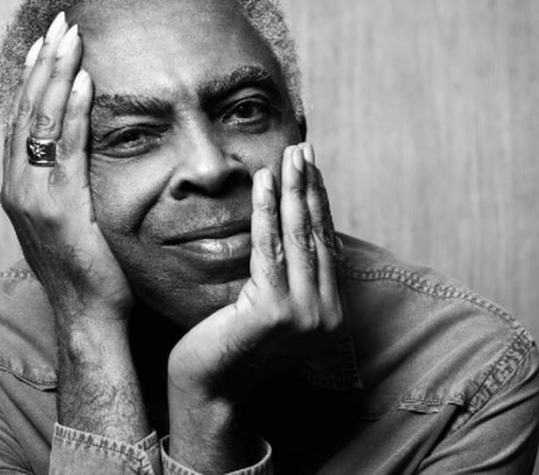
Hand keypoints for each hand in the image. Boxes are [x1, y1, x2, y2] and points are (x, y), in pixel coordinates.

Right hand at [0, 11, 132, 324]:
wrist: (88, 316)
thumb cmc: (88, 270)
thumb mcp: (74, 219)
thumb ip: (69, 184)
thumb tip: (84, 153)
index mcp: (22, 187)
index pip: (26, 120)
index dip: (35, 79)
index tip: (48, 43)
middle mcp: (19, 187)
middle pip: (28, 111)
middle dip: (44, 64)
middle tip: (60, 24)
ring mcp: (33, 197)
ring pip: (41, 123)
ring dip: (56, 76)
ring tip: (69, 37)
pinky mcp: (56, 207)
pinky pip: (64, 149)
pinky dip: (71, 113)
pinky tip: (81, 82)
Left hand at [168, 142, 342, 398]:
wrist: (210, 390)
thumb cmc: (233, 346)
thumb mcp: (270, 308)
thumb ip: (288, 278)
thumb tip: (291, 232)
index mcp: (328, 312)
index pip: (324, 245)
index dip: (318, 202)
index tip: (311, 169)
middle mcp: (324, 314)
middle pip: (316, 235)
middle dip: (309, 187)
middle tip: (304, 149)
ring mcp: (303, 315)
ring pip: (297, 237)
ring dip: (293, 190)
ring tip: (290, 155)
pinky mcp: (274, 311)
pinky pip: (268, 248)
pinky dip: (265, 210)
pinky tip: (264, 181)